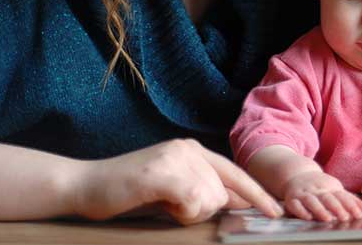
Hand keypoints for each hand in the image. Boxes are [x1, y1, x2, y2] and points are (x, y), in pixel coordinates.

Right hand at [72, 139, 282, 223]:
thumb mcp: (171, 188)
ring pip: (210, 199)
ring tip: (160, 201)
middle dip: (202, 210)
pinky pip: (194, 201)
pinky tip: (159, 201)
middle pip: (223, 192)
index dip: (257, 194)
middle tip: (170, 205)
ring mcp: (176, 157)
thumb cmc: (127, 192)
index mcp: (192, 150)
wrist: (84, 185)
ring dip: (187, 212)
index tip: (277, 211)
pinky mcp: (164, 172)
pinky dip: (180, 211)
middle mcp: (188, 148)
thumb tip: (238, 202)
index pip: (234, 173)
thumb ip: (202, 190)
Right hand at [282, 171, 361, 221]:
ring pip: (311, 200)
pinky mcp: (291, 198)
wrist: (296, 174)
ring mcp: (303, 193)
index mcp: (329, 186)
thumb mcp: (334, 188)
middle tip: (345, 217)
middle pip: (327, 197)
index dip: (350, 204)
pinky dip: (301, 211)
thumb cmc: (319, 185)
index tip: (358, 214)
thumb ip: (349, 199)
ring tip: (328, 218)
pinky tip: (307, 217)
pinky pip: (295, 204)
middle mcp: (316, 189)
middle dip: (336, 207)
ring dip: (319, 209)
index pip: (341, 195)